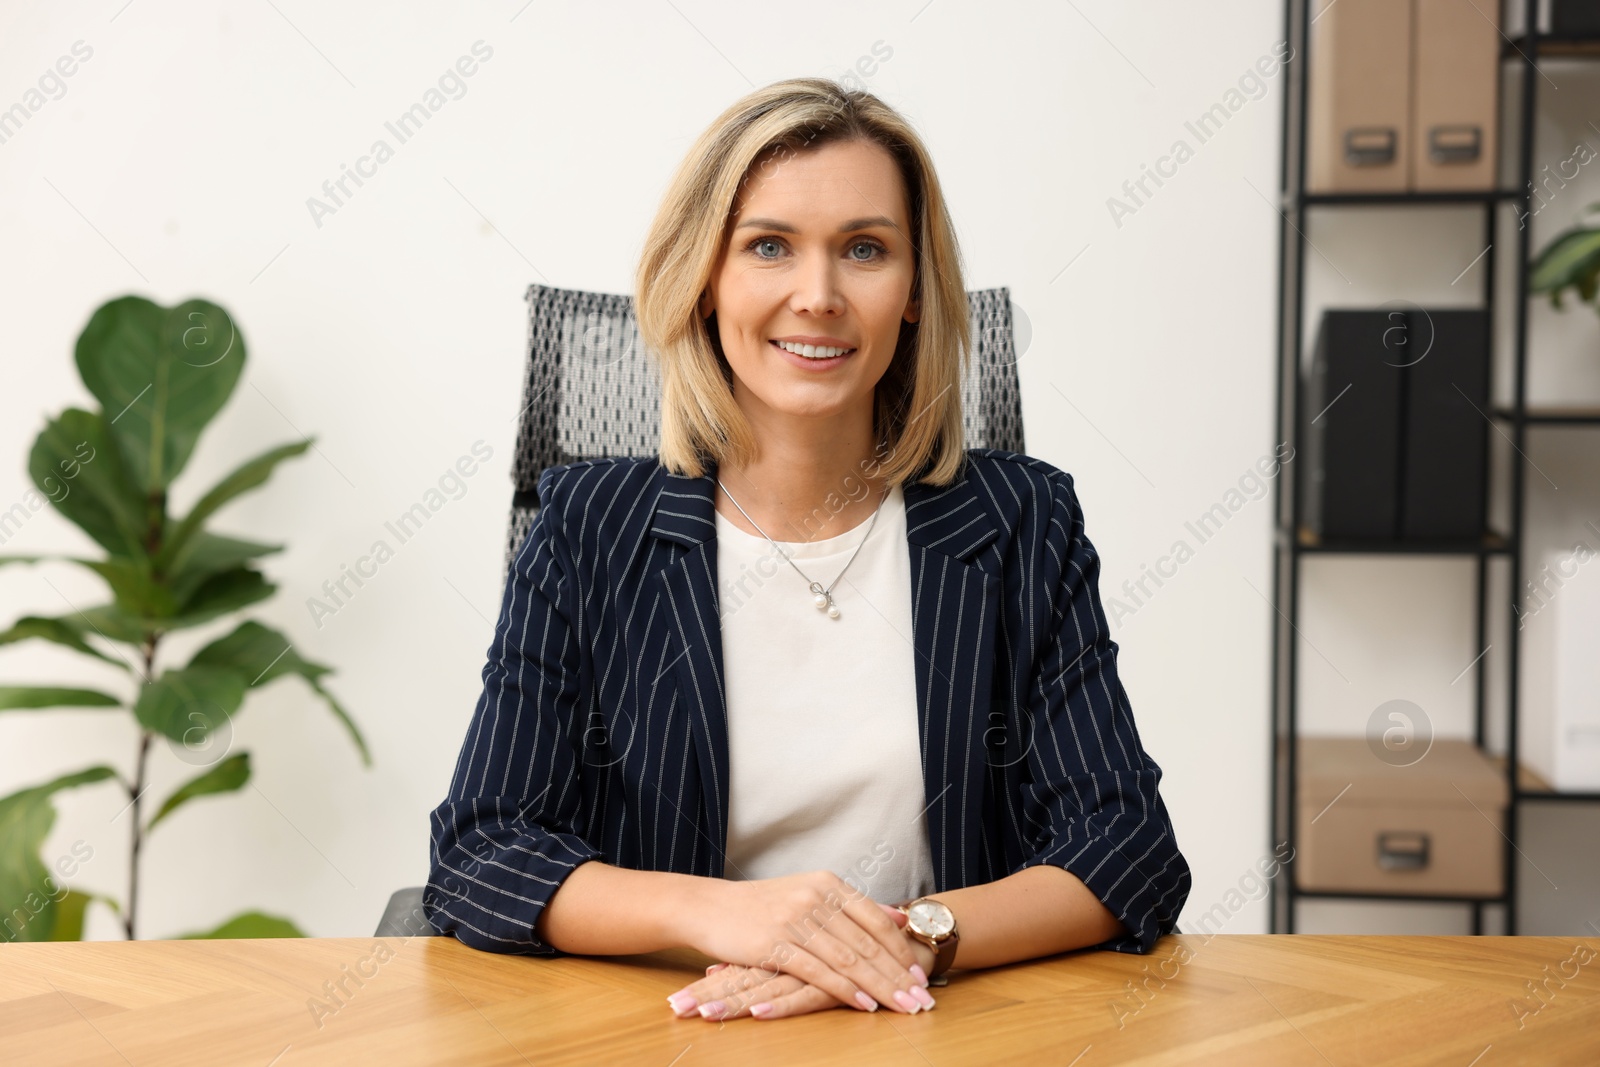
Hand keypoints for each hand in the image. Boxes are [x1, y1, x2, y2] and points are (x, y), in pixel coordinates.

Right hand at [683, 876, 931, 1014]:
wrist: (708, 906)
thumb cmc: (761, 904)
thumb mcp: (810, 892)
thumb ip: (854, 906)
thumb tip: (899, 916)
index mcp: (828, 884)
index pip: (876, 920)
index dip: (901, 950)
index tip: (921, 974)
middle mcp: (815, 898)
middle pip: (867, 944)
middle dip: (899, 975)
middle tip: (923, 999)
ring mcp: (795, 920)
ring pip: (849, 959)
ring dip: (880, 987)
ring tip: (902, 1007)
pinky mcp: (775, 944)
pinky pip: (819, 971)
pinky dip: (845, 990)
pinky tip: (864, 1005)